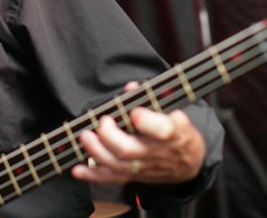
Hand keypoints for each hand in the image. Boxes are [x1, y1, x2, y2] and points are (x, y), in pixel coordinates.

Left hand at [71, 82, 206, 185]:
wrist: (189, 163)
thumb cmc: (179, 132)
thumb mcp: (175, 112)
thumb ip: (152, 99)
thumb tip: (131, 87)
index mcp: (172, 133)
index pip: (163, 130)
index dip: (146, 122)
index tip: (134, 112)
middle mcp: (156, 153)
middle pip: (130, 150)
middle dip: (110, 136)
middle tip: (103, 122)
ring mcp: (144, 168)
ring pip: (117, 166)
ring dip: (96, 152)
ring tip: (85, 136)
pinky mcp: (134, 176)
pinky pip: (111, 179)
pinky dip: (92, 176)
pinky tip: (77, 170)